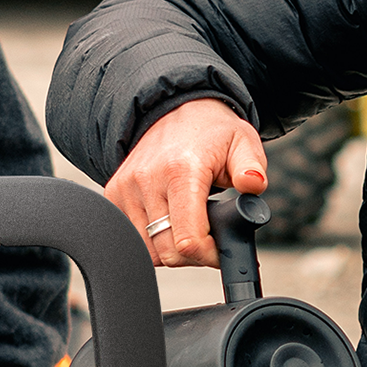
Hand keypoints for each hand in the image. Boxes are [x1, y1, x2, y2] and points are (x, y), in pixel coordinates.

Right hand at [104, 98, 263, 268]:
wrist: (176, 110)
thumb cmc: (212, 132)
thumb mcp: (243, 143)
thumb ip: (252, 168)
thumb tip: (253, 184)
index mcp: (180, 169)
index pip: (188, 239)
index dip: (209, 255)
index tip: (221, 251)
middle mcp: (147, 179)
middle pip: (166, 252)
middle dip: (193, 256)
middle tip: (209, 239)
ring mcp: (125, 188)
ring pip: (147, 250)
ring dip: (171, 249)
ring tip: (189, 226)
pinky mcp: (114, 195)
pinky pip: (133, 238)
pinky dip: (152, 240)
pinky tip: (169, 221)